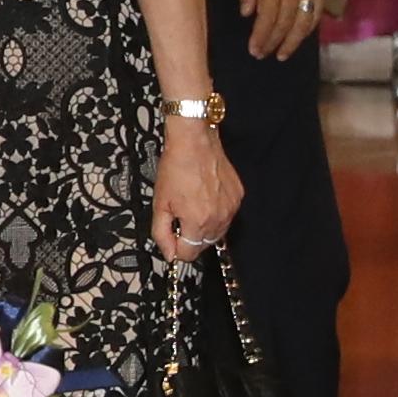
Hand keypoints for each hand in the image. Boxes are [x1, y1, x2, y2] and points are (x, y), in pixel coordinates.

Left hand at [156, 114, 243, 253]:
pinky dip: (216, 213)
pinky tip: (205, 197)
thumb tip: (169, 254)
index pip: (189, 254)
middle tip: (180, 217)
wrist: (193, 142)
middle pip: (204, 245)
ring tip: (192, 205)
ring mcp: (231, 207)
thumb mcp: (159, 204)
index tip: (172, 238)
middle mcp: (219, 218)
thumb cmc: (175, 168)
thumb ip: (162, 234)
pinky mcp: (238, 196)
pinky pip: (226, 215)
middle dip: (190, 238)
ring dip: (203, 227)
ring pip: (217, 232)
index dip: (176, 249)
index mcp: (198, 222)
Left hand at [238, 0, 328, 62]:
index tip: (254, 49)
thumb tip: (247, 14)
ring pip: (304, 21)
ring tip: (282, 55)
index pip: (268, 15)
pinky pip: (317, 12)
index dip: (261, 36)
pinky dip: (309, 28)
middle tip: (263, 54)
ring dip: (292, 42)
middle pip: (285, 22)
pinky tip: (300, 38)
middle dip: (273, 42)